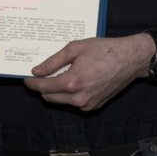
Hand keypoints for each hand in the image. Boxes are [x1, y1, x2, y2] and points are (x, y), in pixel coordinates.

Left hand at [23, 34, 151, 110]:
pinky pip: (74, 102)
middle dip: (43, 88)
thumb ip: (53, 61)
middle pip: (50, 98)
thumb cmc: (104, 50)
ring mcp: (88, 104)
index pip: (44, 88)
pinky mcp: (95, 106)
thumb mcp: (75, 49)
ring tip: (58, 75)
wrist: (130, 60)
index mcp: (72, 82)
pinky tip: (73, 80)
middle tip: (40, 75)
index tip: (26, 79)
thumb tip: (37, 71)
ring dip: (56, 91)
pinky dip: (69, 94)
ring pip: (62, 101)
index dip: (32, 83)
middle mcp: (79, 98)